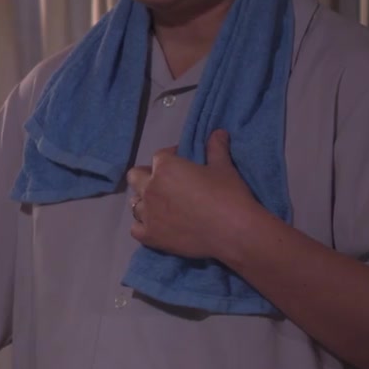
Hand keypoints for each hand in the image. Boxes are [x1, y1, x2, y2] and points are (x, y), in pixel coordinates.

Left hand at [126, 129, 259, 260]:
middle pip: (135, 177)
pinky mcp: (149, 236)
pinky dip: (143, 226)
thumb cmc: (229, 196)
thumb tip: (218, 132)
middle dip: (147, 176)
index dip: (171, 158)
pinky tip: (156, 226)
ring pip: (134, 203)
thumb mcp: (224, 168)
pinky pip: (135, 228)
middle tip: (166, 183)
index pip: (159, 157)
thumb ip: (216, 149)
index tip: (182, 163)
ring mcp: (147, 214)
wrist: (234, 232)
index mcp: (165, 168)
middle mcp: (150, 188)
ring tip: (161, 206)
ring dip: (145, 201)